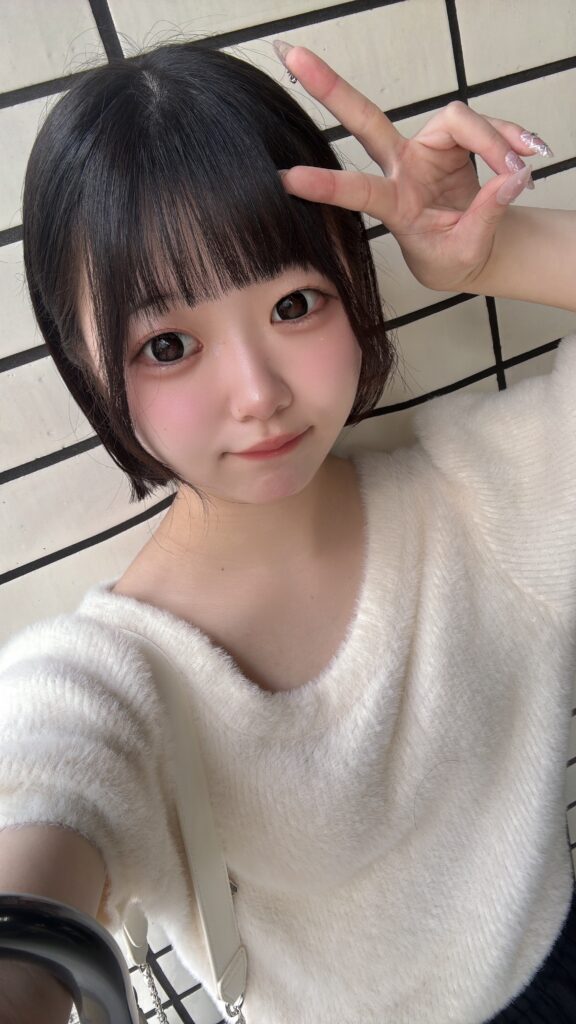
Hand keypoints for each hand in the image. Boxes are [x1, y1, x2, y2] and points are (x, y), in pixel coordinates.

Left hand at [274, 43, 552, 294]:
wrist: (469, 252)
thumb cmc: (453, 258)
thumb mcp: (466, 252)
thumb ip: (485, 216)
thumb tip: (508, 179)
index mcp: (396, 206)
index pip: (359, 191)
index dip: (327, 184)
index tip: (287, 178)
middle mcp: (402, 169)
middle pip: (365, 120)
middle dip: (331, 88)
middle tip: (292, 54)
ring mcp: (424, 150)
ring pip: (458, 119)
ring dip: (495, 141)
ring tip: (522, 172)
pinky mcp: (449, 140)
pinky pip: (483, 125)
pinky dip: (510, 139)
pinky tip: (529, 156)